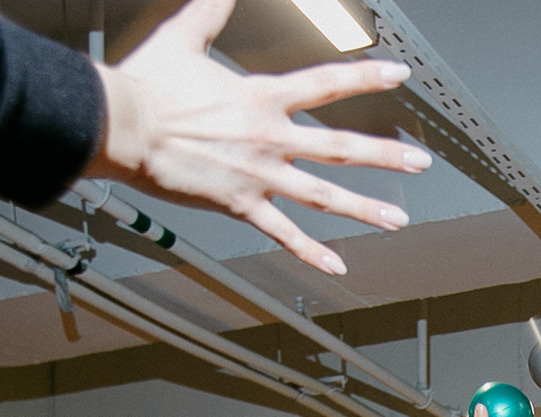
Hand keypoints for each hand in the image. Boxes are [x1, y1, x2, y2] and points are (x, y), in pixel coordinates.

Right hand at [85, 0, 429, 274]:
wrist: (120, 126)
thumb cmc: (147, 86)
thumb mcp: (184, 36)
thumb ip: (212, 8)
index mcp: (261, 98)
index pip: (326, 84)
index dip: (366, 79)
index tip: (400, 76)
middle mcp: (269, 138)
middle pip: (340, 147)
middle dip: (384, 155)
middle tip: (420, 163)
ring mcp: (258, 175)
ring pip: (323, 195)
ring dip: (365, 209)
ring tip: (399, 219)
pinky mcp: (239, 204)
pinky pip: (282, 233)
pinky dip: (310, 252)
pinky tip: (337, 266)